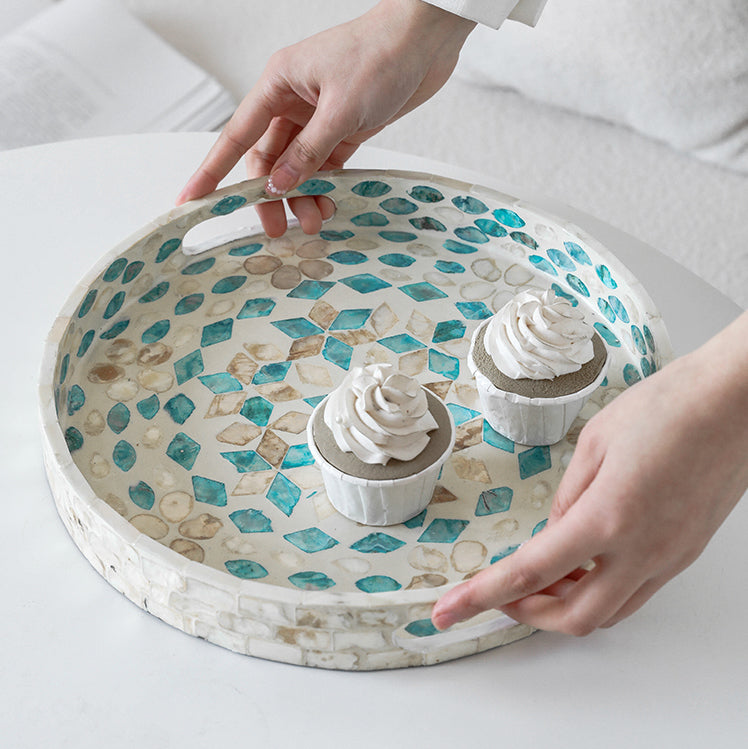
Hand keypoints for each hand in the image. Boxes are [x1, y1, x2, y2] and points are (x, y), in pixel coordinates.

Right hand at [176, 0, 474, 236]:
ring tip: (314, 222)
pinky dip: (324, 188)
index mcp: (278, 86)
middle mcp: (292, 103)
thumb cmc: (380, 56)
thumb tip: (279, 184)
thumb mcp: (340, 110)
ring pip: (297, 168)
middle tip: (277, 228)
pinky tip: (329, 206)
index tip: (192, 199)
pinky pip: (324, 167)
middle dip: (271, 196)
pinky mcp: (343, 131)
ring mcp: (317, 119)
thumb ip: (309, 152)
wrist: (426, 41)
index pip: (236, 136)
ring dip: (302, 197)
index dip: (212, 171)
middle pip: (268, 161)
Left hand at [432, 312, 747, 635]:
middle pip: (573, 616)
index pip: (529, 572)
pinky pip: (635, 594)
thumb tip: (553, 533)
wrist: (734, 404)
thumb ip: (567, 497)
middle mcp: (640, 552)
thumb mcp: (594, 444)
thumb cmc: (666, 409)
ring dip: (564, 606)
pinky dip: (599, 592)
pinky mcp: (683, 554)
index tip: (448, 609)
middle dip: (526, 614)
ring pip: (608, 614)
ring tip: (538, 579)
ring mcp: (667, 559)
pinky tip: (583, 566)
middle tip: (499, 593)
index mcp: (607, 518)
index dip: (482, 596)